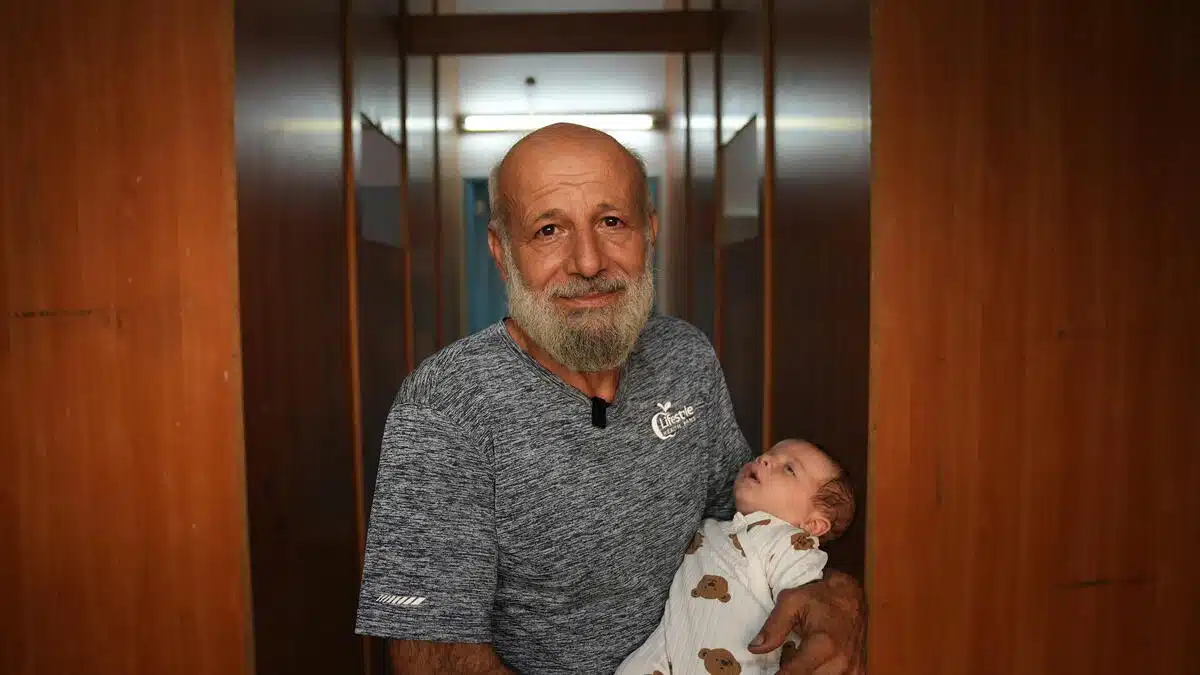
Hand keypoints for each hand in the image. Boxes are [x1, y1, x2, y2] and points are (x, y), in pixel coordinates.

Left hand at [747, 569, 865, 674]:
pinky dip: (820, 673)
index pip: (793, 674)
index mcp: (824, 644)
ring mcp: (852, 669)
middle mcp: (841, 662)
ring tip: (801, 653)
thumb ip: (773, 627)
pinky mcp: (857, 672)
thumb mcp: (791, 602)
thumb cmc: (821, 597)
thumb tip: (755, 648)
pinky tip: (816, 659)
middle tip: (788, 651)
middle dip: (791, 670)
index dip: (778, 674)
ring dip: (805, 672)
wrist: (852, 596)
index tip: (772, 669)